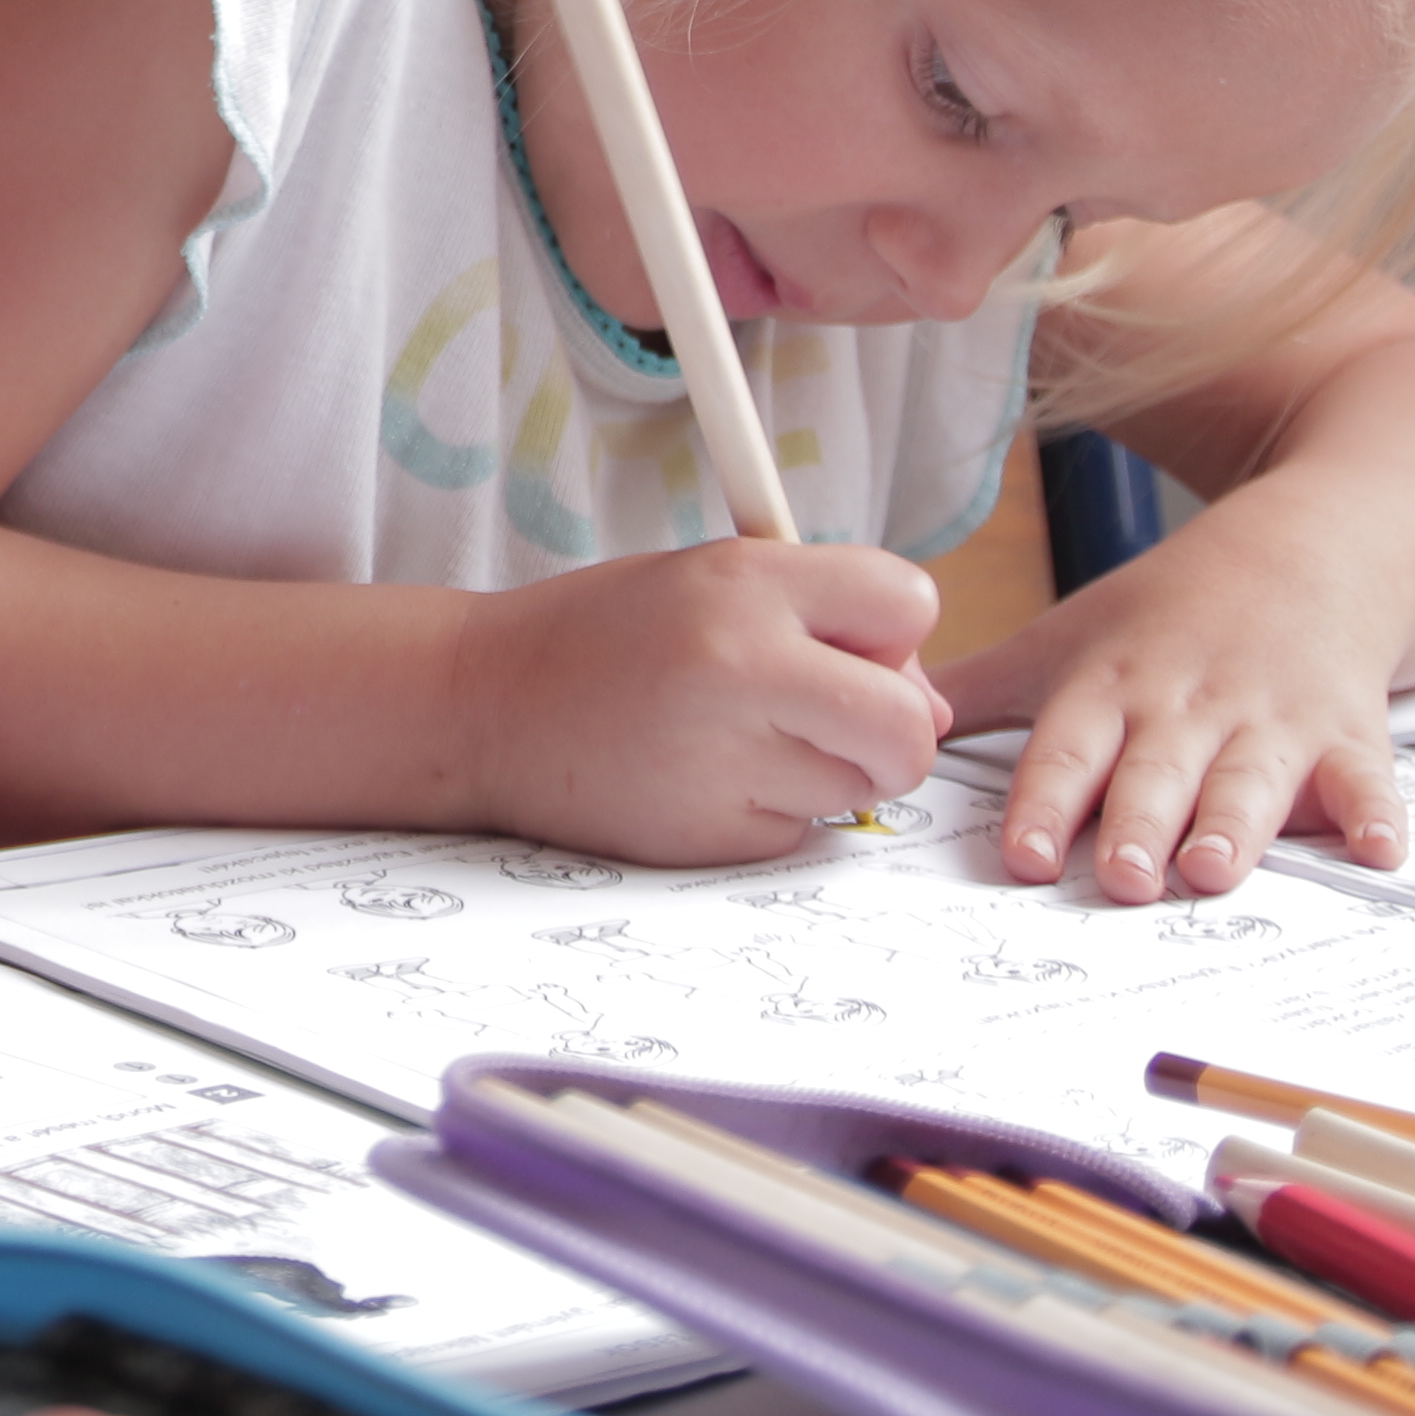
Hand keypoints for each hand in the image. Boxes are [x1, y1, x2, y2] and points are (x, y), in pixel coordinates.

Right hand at [453, 537, 945, 863]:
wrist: (478, 705)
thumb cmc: (602, 636)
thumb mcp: (706, 582)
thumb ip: (821, 623)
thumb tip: (936, 709)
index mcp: (742, 582)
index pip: (911, 602)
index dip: (894, 636)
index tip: (851, 648)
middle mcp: (741, 665)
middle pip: (910, 726)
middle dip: (890, 733)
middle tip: (825, 720)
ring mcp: (724, 757)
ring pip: (859, 790)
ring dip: (822, 774)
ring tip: (733, 741)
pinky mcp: (708, 833)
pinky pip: (797, 832)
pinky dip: (767, 813)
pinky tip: (698, 779)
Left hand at [939, 509, 1414, 901]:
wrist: (1306, 548)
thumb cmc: (1168, 612)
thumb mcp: (1065, 639)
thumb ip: (978, 692)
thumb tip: (878, 722)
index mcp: (1111, 688)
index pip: (1068, 752)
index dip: (1045, 804)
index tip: (1024, 856)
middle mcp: (1188, 707)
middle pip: (1157, 774)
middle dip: (1138, 826)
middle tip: (1123, 880)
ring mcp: (1271, 719)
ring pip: (1250, 782)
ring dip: (1233, 827)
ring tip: (1211, 871)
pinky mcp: (1348, 732)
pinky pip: (1364, 778)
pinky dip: (1373, 813)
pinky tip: (1378, 850)